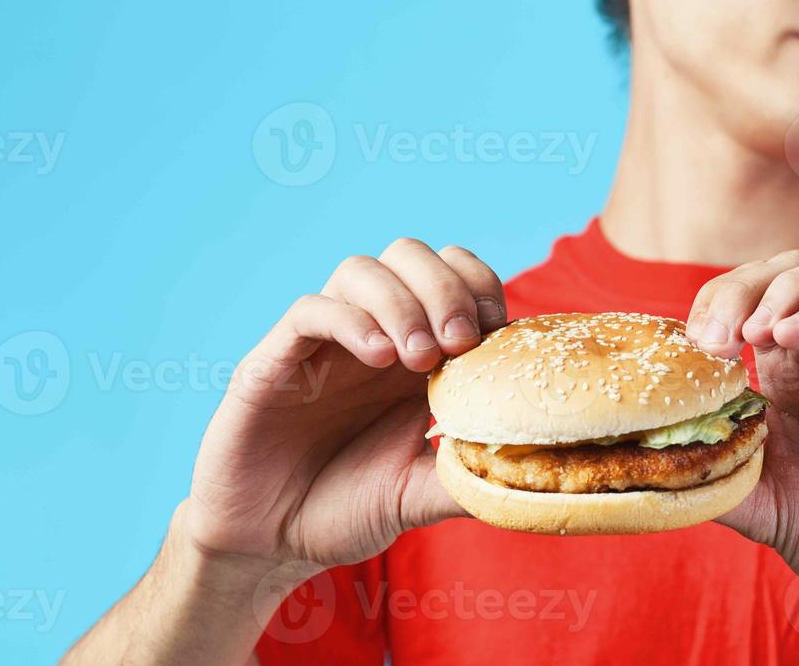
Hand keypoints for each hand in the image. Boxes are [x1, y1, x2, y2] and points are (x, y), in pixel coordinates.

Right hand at [180, 238, 506, 580]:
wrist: (268, 543)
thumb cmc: (345, 510)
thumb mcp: (420, 494)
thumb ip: (467, 475)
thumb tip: (531, 470)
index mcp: (414, 352)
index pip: (454, 275)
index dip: (482, 288)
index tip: (498, 335)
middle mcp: (371, 333)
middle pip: (410, 255)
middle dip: (446, 287)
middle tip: (460, 343)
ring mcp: (322, 342)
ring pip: (361, 270)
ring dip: (401, 301)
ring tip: (418, 357)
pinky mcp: (273, 361)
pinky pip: (310, 310)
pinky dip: (351, 321)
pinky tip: (378, 358)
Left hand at [687, 249, 798, 664]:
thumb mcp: (760, 505)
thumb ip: (714, 475)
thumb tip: (652, 461)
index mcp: (791, 373)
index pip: (750, 296)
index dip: (713, 302)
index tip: (691, 347)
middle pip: (788, 268)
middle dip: (740, 287)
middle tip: (715, 340)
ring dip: (787, 287)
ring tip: (754, 335)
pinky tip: (788, 338)